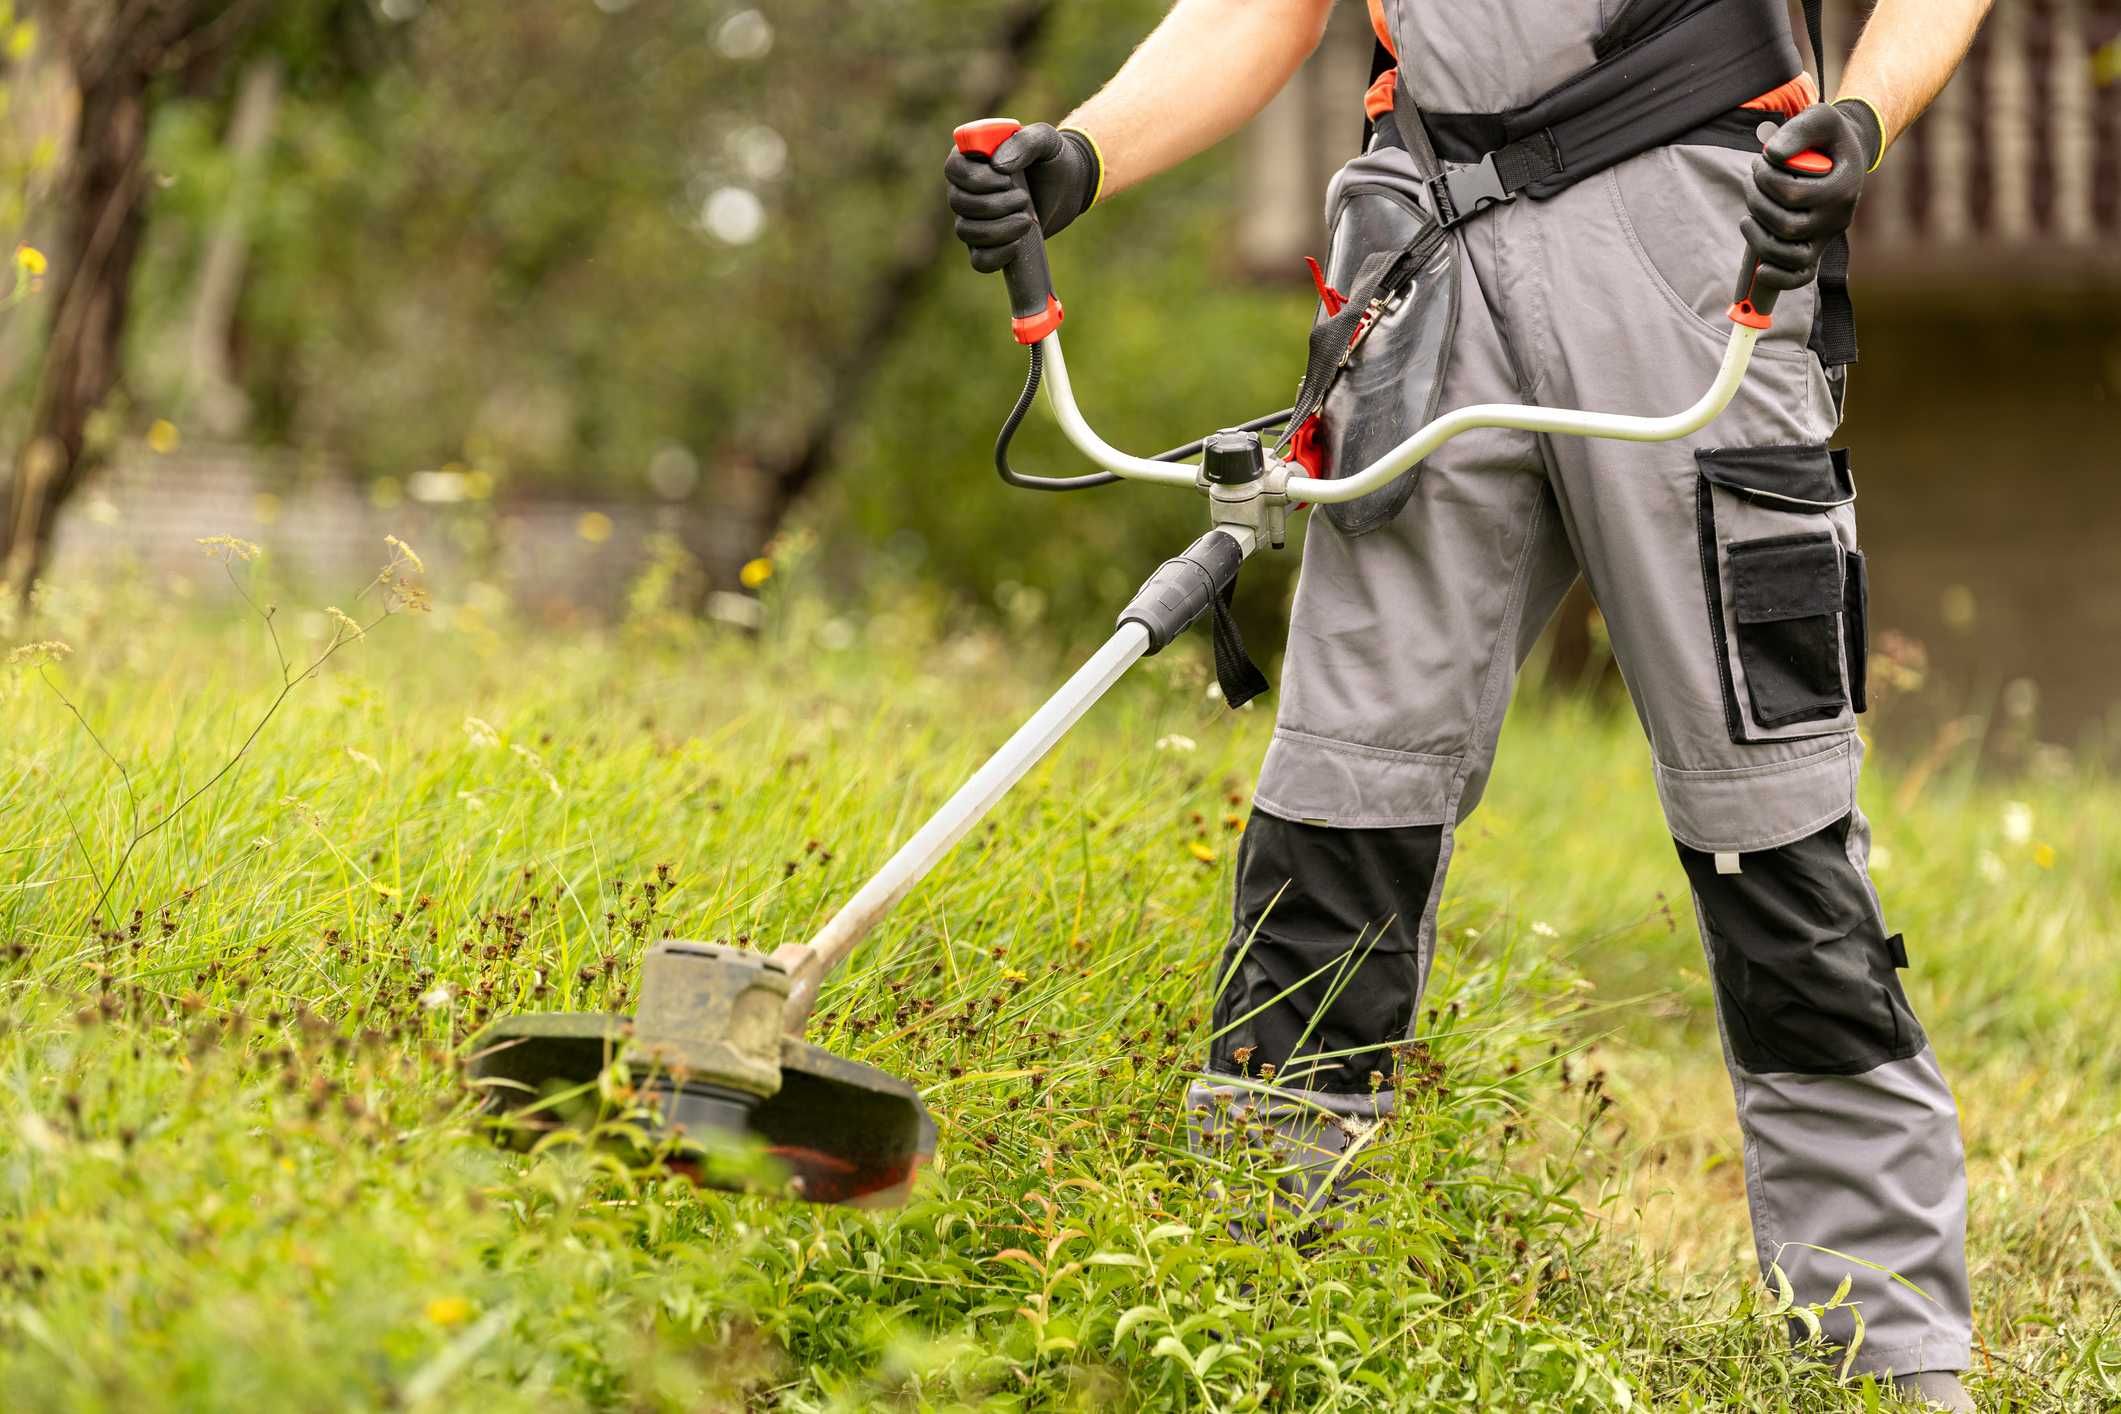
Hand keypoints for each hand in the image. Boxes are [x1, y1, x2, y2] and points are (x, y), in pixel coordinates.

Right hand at [944, 122, 1099, 274]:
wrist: (1070, 185)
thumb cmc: (1053, 158)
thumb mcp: (1045, 139)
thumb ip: (1024, 141)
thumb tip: (998, 167)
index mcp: (972, 157)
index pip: (953, 169)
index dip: (976, 179)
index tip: (1007, 180)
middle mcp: (965, 188)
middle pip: (958, 203)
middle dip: (994, 205)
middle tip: (1024, 199)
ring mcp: (974, 218)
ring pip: (966, 232)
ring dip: (998, 229)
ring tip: (1027, 219)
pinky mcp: (988, 244)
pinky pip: (979, 260)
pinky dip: (997, 256)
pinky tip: (1018, 243)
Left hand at [1740, 101, 1877, 292]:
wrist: (1841, 154)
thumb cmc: (1826, 137)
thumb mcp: (1819, 118)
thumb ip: (1798, 129)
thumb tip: (1772, 154)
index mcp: (1843, 187)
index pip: (1793, 195)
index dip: (1766, 179)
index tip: (1760, 162)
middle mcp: (1838, 217)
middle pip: (1787, 226)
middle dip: (1757, 201)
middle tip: (1752, 180)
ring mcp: (1826, 236)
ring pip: (1789, 254)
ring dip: (1758, 237)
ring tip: (1748, 214)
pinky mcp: (1814, 248)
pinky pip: (1800, 275)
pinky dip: (1779, 278)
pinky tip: (1760, 269)